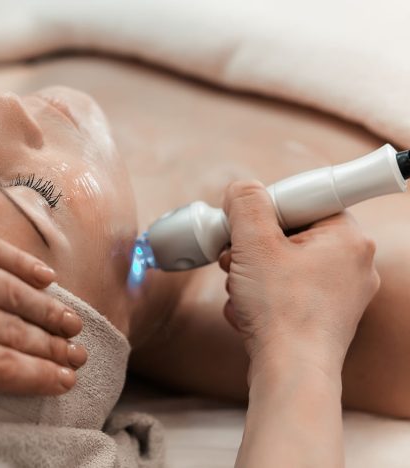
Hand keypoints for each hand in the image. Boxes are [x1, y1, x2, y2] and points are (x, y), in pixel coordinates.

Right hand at [218, 181, 379, 376]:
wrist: (290, 372)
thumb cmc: (280, 310)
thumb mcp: (253, 242)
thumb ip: (246, 203)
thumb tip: (242, 190)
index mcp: (347, 237)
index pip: (304, 199)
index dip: (267, 210)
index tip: (247, 226)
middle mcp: (354, 263)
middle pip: (291, 233)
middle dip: (253, 246)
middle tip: (236, 258)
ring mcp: (341, 292)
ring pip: (284, 263)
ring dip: (252, 271)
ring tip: (241, 289)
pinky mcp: (325, 315)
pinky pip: (287, 289)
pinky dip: (262, 295)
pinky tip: (248, 309)